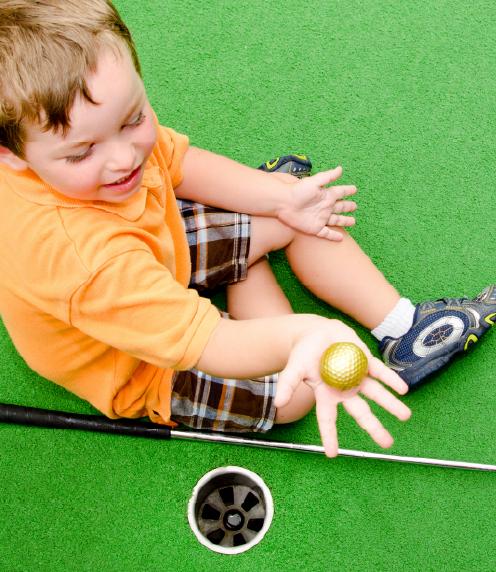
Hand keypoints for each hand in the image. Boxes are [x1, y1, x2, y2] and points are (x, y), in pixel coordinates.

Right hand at [274, 321, 410, 456]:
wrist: (316, 331)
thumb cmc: (303, 353)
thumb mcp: (294, 367)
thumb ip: (288, 384)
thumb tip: (278, 403)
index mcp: (327, 395)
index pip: (327, 420)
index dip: (329, 437)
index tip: (331, 455)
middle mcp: (345, 390)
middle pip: (361, 413)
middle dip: (374, 428)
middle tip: (387, 443)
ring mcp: (357, 376)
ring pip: (377, 394)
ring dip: (391, 405)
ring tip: (405, 416)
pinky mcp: (365, 362)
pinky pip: (380, 373)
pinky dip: (391, 380)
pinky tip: (402, 389)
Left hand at [276, 166, 356, 240]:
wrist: (283, 203)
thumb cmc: (297, 191)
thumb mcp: (314, 182)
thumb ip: (328, 176)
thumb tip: (341, 168)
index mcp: (325, 195)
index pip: (340, 192)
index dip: (347, 191)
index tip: (354, 189)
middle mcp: (324, 207)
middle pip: (339, 207)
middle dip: (347, 206)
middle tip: (355, 206)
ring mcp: (320, 218)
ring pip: (336, 220)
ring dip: (344, 221)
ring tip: (353, 221)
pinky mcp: (314, 228)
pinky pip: (326, 233)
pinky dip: (334, 236)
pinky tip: (341, 239)